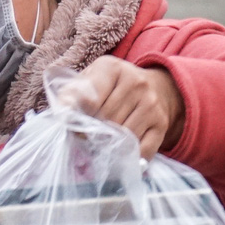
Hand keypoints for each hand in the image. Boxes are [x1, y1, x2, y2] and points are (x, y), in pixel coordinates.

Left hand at [59, 57, 184, 158]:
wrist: (154, 87)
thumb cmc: (110, 88)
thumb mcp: (89, 81)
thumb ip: (71, 95)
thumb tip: (63, 113)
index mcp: (112, 68)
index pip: (89, 101)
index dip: (77, 119)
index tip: (73, 125)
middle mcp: (136, 82)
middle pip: (105, 119)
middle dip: (91, 133)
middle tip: (86, 136)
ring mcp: (151, 103)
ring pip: (122, 136)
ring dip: (108, 145)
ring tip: (102, 141)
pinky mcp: (161, 123)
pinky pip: (141, 149)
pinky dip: (128, 156)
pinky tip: (120, 151)